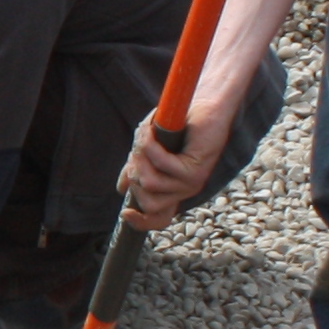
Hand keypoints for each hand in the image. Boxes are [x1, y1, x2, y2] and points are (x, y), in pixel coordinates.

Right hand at [117, 110, 224, 227]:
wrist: (206, 106)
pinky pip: (161, 164)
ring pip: (150, 183)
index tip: (125, 214)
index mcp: (174, 191)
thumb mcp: (151, 149)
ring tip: (143, 136)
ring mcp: (191, 184)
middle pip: (146, 201)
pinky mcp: (195, 172)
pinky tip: (150, 131)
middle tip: (137, 149)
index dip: (140, 223)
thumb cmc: (178, 125)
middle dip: (133, 175)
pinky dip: (149, 146)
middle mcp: (184, 191)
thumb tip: (122, 188)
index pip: (158, 220)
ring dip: (139, 158)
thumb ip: (138, 168)